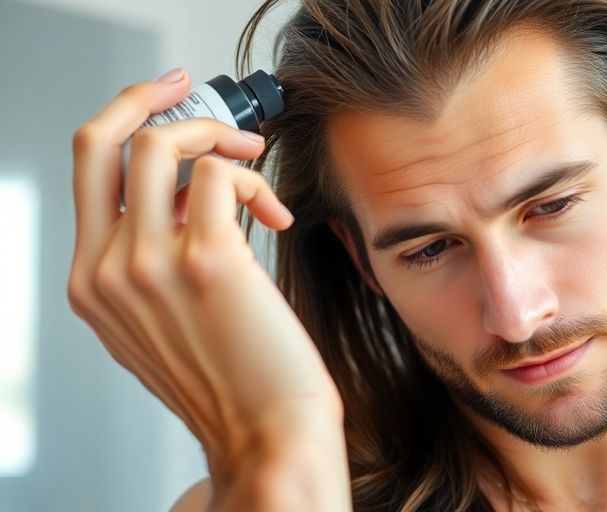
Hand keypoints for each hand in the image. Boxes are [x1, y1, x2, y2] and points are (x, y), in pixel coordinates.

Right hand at [67, 69, 347, 507]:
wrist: (268, 434)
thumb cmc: (235, 380)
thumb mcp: (161, 324)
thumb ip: (148, 262)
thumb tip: (175, 193)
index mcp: (91, 284)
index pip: (86, 173)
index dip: (126, 125)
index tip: (164, 104)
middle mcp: (106, 271)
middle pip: (99, 142)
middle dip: (147, 100)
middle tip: (189, 89)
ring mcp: (148, 265)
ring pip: (163, 147)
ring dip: (221, 142)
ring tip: (255, 169)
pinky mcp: (205, 260)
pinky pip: (218, 175)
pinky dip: (252, 179)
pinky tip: (273, 215)